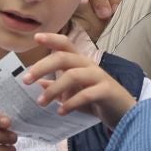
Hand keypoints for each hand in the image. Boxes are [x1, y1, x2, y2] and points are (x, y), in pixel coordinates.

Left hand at [20, 32, 135, 129]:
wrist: (124, 113)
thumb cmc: (97, 100)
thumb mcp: (75, 92)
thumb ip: (59, 86)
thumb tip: (40, 83)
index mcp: (80, 62)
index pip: (65, 44)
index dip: (52, 38)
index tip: (36, 37)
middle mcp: (89, 65)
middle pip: (63, 58)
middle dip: (42, 67)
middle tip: (25, 80)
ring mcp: (99, 77)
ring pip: (73, 75)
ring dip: (54, 89)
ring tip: (41, 103)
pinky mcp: (107, 91)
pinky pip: (87, 94)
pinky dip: (71, 103)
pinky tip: (61, 112)